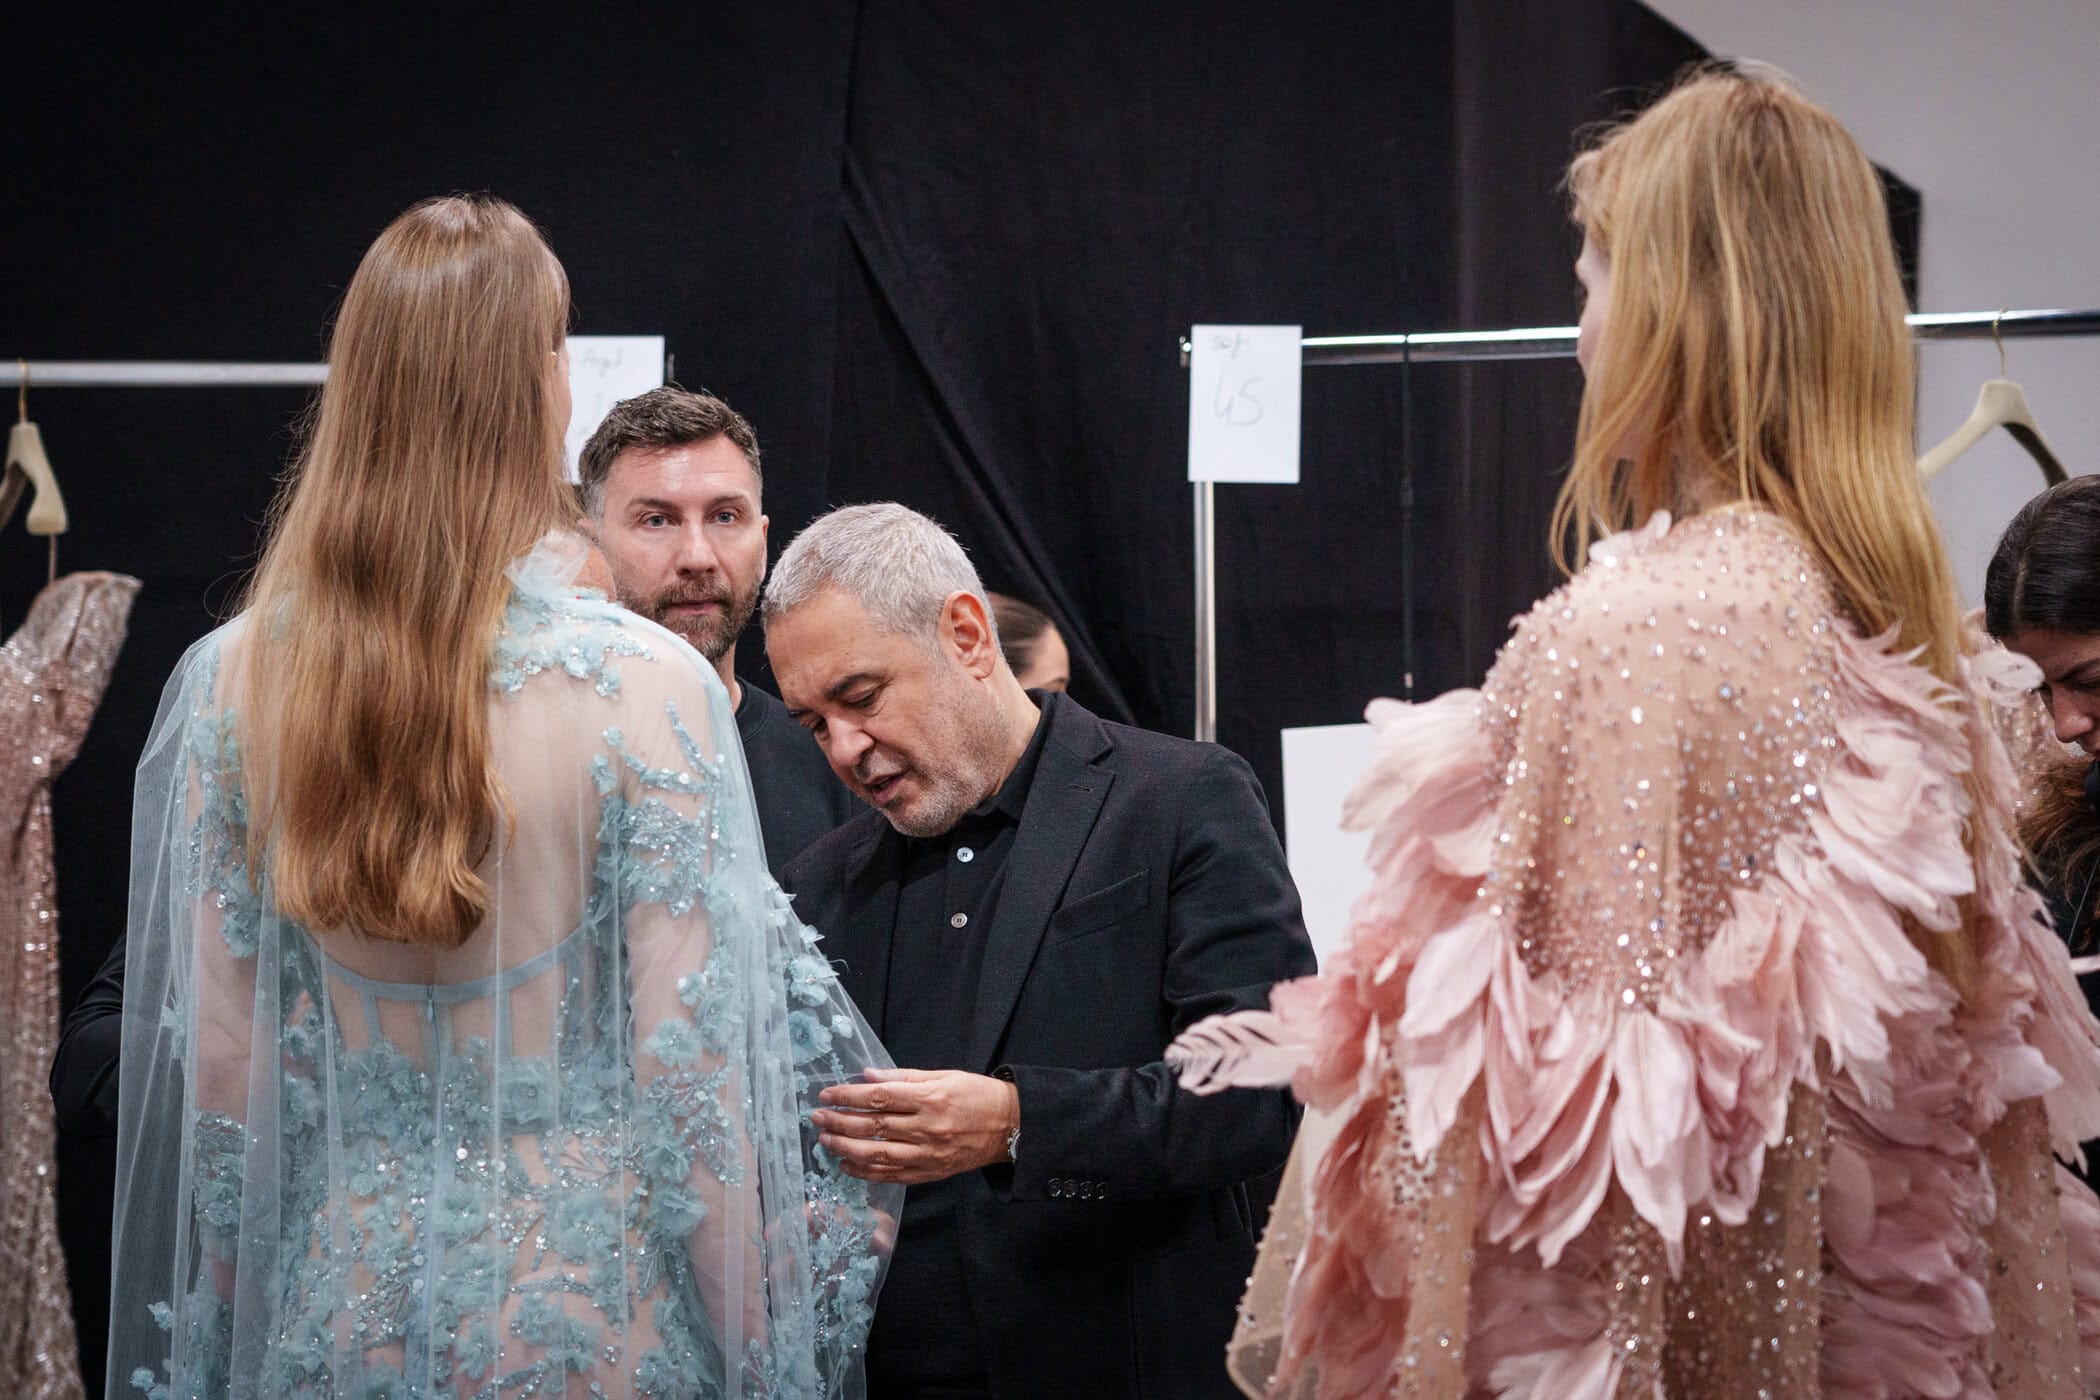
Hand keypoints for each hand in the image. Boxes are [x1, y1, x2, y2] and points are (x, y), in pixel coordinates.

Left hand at [813, 1067, 1019, 1185]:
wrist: (1010, 1127)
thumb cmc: (977, 1095)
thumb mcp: (944, 1075)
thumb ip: (904, 1077)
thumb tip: (867, 1076)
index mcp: (931, 1098)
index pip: (879, 1097)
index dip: (848, 1097)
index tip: (827, 1095)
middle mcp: (928, 1128)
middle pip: (874, 1126)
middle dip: (840, 1122)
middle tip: (817, 1118)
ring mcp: (929, 1154)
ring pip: (878, 1155)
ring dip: (846, 1149)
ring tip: (825, 1142)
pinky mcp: (931, 1173)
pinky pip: (892, 1175)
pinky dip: (866, 1172)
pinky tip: (847, 1166)